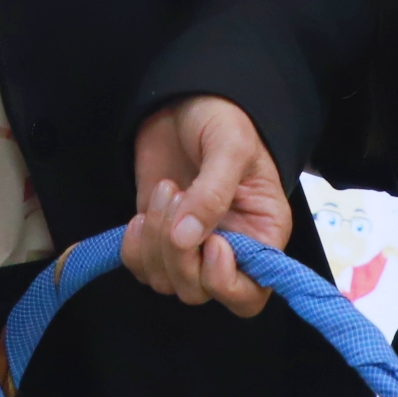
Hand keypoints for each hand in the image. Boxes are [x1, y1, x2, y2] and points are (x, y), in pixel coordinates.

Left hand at [122, 95, 291, 317]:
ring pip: (167, 283)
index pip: (250, 294)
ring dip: (155, 243)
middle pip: (201, 291)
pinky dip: (135, 249)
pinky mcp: (158, 239)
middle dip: (179, 255)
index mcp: (262, 234)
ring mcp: (190, 248)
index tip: (211, 242)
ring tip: (166, 190)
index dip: (225, 282)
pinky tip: (141, 215)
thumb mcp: (230, 146)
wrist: (185, 101)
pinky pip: (142, 269)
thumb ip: (213, 192)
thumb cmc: (222, 119)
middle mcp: (230, 251)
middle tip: (178, 196)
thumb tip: (187, 237)